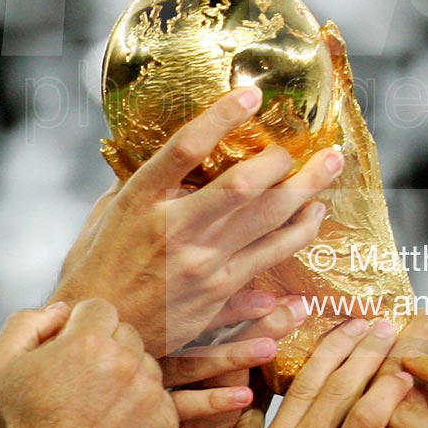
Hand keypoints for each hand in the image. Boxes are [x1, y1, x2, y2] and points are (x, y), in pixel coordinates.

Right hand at [0, 300, 178, 427]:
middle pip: (126, 334)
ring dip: (127, 377)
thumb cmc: (20, 426)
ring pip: (146, 365)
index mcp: (88, 340)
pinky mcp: (165, 422)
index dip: (81, 329)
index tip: (69, 355)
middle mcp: (125, 361)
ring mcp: (149, 393)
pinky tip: (113, 427)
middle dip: (106, 350)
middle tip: (81, 384)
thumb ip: (27, 322)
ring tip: (96, 408)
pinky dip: (141, 409)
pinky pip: (160, 399)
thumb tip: (63, 310)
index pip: (100, 309)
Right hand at [56, 86, 339, 353]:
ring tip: (330, 166)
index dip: (222, 117)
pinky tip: (313, 216)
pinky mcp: (219, 292)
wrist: (100, 333)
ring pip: (269, 221)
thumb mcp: (106, 214)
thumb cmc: (96, 266)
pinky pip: (271, 258)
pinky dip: (299, 234)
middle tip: (307, 142)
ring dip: (307, 190)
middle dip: (283, 158)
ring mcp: (202, 265)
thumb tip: (177, 151)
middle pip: (244, 186)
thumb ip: (142, 181)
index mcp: (140, 201)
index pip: (186, 148)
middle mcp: (175, 231)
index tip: (252, 94)